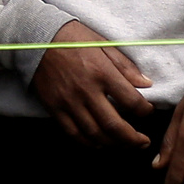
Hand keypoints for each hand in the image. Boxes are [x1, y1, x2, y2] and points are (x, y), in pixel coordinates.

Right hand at [30, 20, 151, 149]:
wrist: (35, 38)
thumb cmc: (72, 38)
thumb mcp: (103, 44)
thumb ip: (125, 66)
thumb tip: (145, 84)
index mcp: (102, 72)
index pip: (131, 101)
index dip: (145, 111)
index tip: (147, 112)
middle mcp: (86, 90)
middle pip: (114, 125)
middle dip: (133, 139)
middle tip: (142, 142)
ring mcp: (68, 102)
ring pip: (94, 134)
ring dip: (113, 144)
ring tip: (124, 145)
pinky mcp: (54, 108)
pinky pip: (73, 134)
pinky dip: (88, 143)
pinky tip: (99, 143)